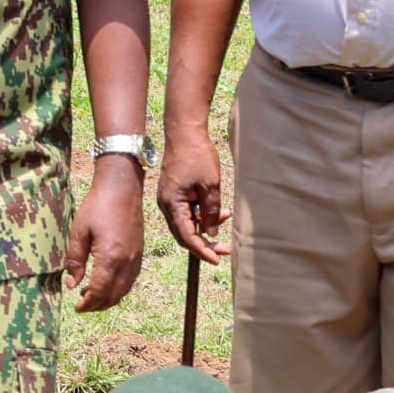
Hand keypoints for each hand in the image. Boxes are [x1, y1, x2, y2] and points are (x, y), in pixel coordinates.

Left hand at [69, 159, 145, 311]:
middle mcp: (126, 262)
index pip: (99, 291)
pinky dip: (119, 289)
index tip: (77, 307)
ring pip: (124, 290)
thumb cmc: (97, 206)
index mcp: (110, 258)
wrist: (122, 188)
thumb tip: (72, 284)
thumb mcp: (79, 232)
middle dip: (98, 305)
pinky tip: (108, 284)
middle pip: (114, 295)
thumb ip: (75, 260)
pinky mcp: (139, 253)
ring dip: (109, 299)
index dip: (88, 304)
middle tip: (83, 306)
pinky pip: (131, 280)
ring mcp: (136, 258)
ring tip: (93, 297)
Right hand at [157, 121, 226, 263]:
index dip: (202, 250)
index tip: (217, 259)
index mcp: (173, 205)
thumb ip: (211, 211)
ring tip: (226, 218)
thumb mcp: (210, 186)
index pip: (187, 236)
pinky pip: (187, 212)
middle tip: (226, 249)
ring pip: (187, 223)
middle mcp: (167, 206)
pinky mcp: (174, 194)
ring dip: (206, 226)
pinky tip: (218, 210)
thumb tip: (212, 232)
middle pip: (185, 234)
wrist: (185, 133)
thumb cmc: (197, 156)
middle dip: (205, 243)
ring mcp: (169, 200)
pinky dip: (202, 215)